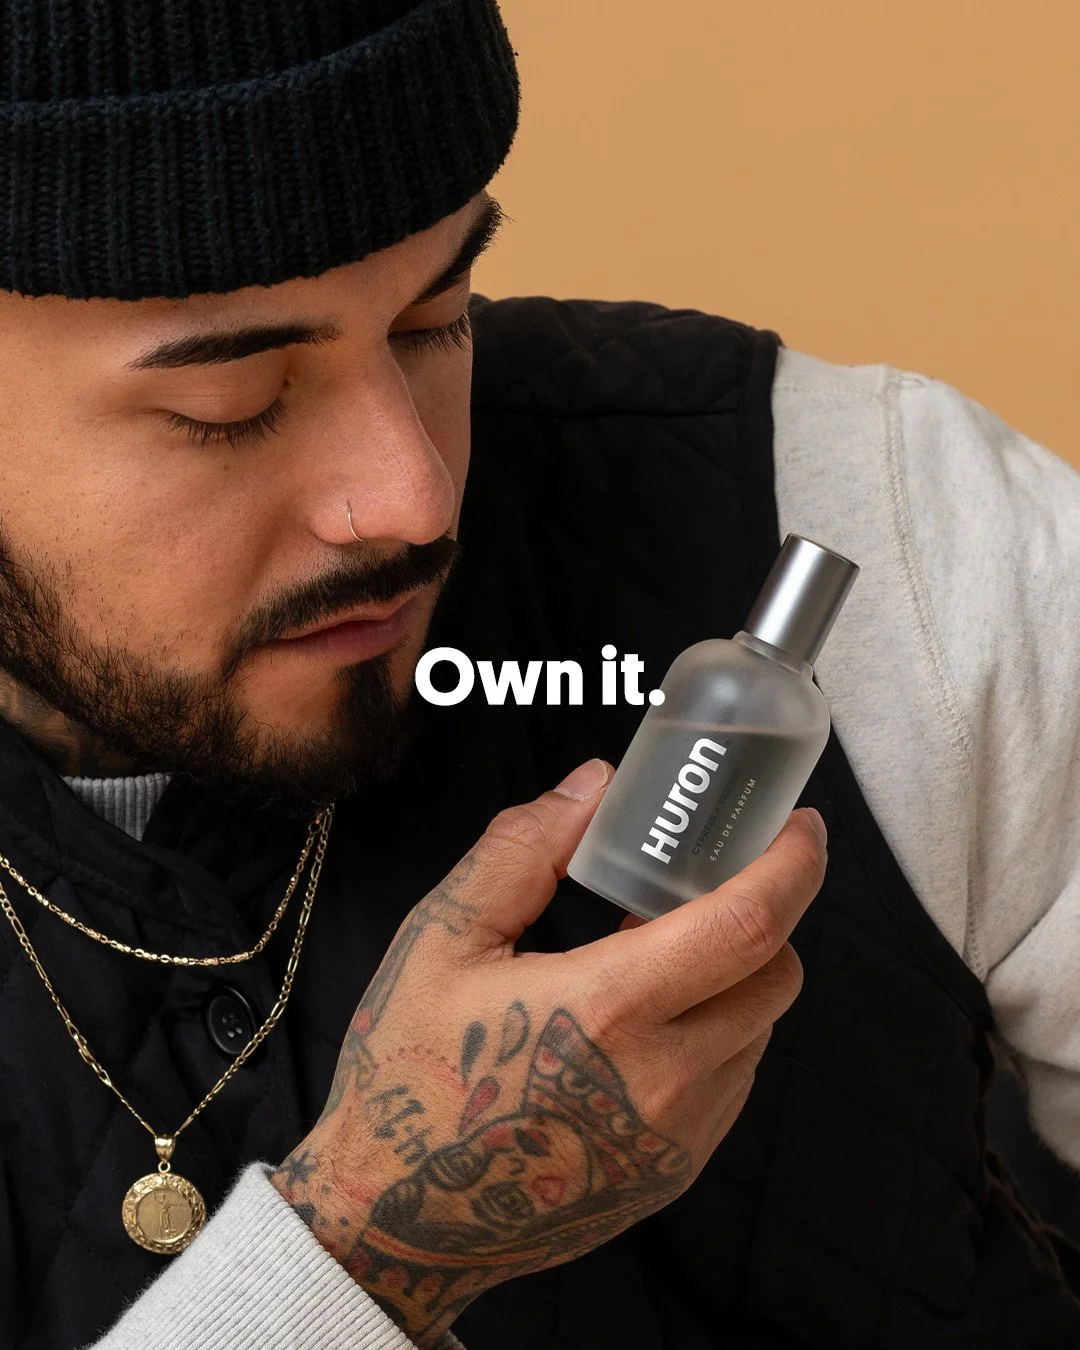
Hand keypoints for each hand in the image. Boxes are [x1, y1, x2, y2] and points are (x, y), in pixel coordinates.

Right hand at [270, 758, 826, 1346]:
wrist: (395, 1221)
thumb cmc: (409, 1068)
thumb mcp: (444, 938)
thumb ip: (524, 849)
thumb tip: (595, 784)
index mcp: (611, 1009)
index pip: (748, 925)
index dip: (791, 865)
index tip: (800, 823)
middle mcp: (667, 1078)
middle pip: (777, 974)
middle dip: (766, 914)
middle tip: (708, 883)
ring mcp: (678, 1136)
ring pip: (760, 1029)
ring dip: (736, 975)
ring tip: (658, 952)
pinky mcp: (674, 1172)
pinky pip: (732, 1081)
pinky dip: (716, 1031)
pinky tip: (647, 1019)